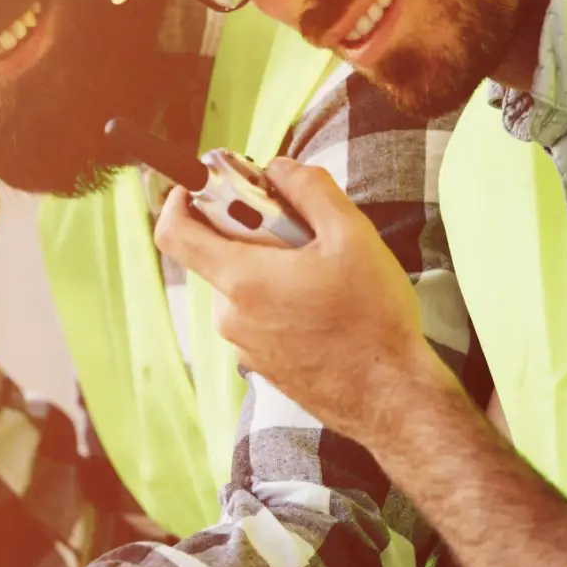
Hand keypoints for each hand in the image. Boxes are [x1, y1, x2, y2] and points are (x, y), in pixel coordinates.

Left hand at [152, 159, 445, 442]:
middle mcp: (231, 317)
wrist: (391, 398)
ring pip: (243, 288)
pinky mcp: (263, 367)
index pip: (175, 233)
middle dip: (252, 233)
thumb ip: (310, 189)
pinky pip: (258, 318)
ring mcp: (244, 347)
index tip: (204, 184)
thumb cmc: (373, 318)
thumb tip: (279, 167)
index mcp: (242, 281)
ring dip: (272, 269)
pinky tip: (324, 307)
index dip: (180, 199)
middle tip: (300, 227)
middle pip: (219, 257)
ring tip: (323, 274)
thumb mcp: (351, 235)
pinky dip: (279, 301)